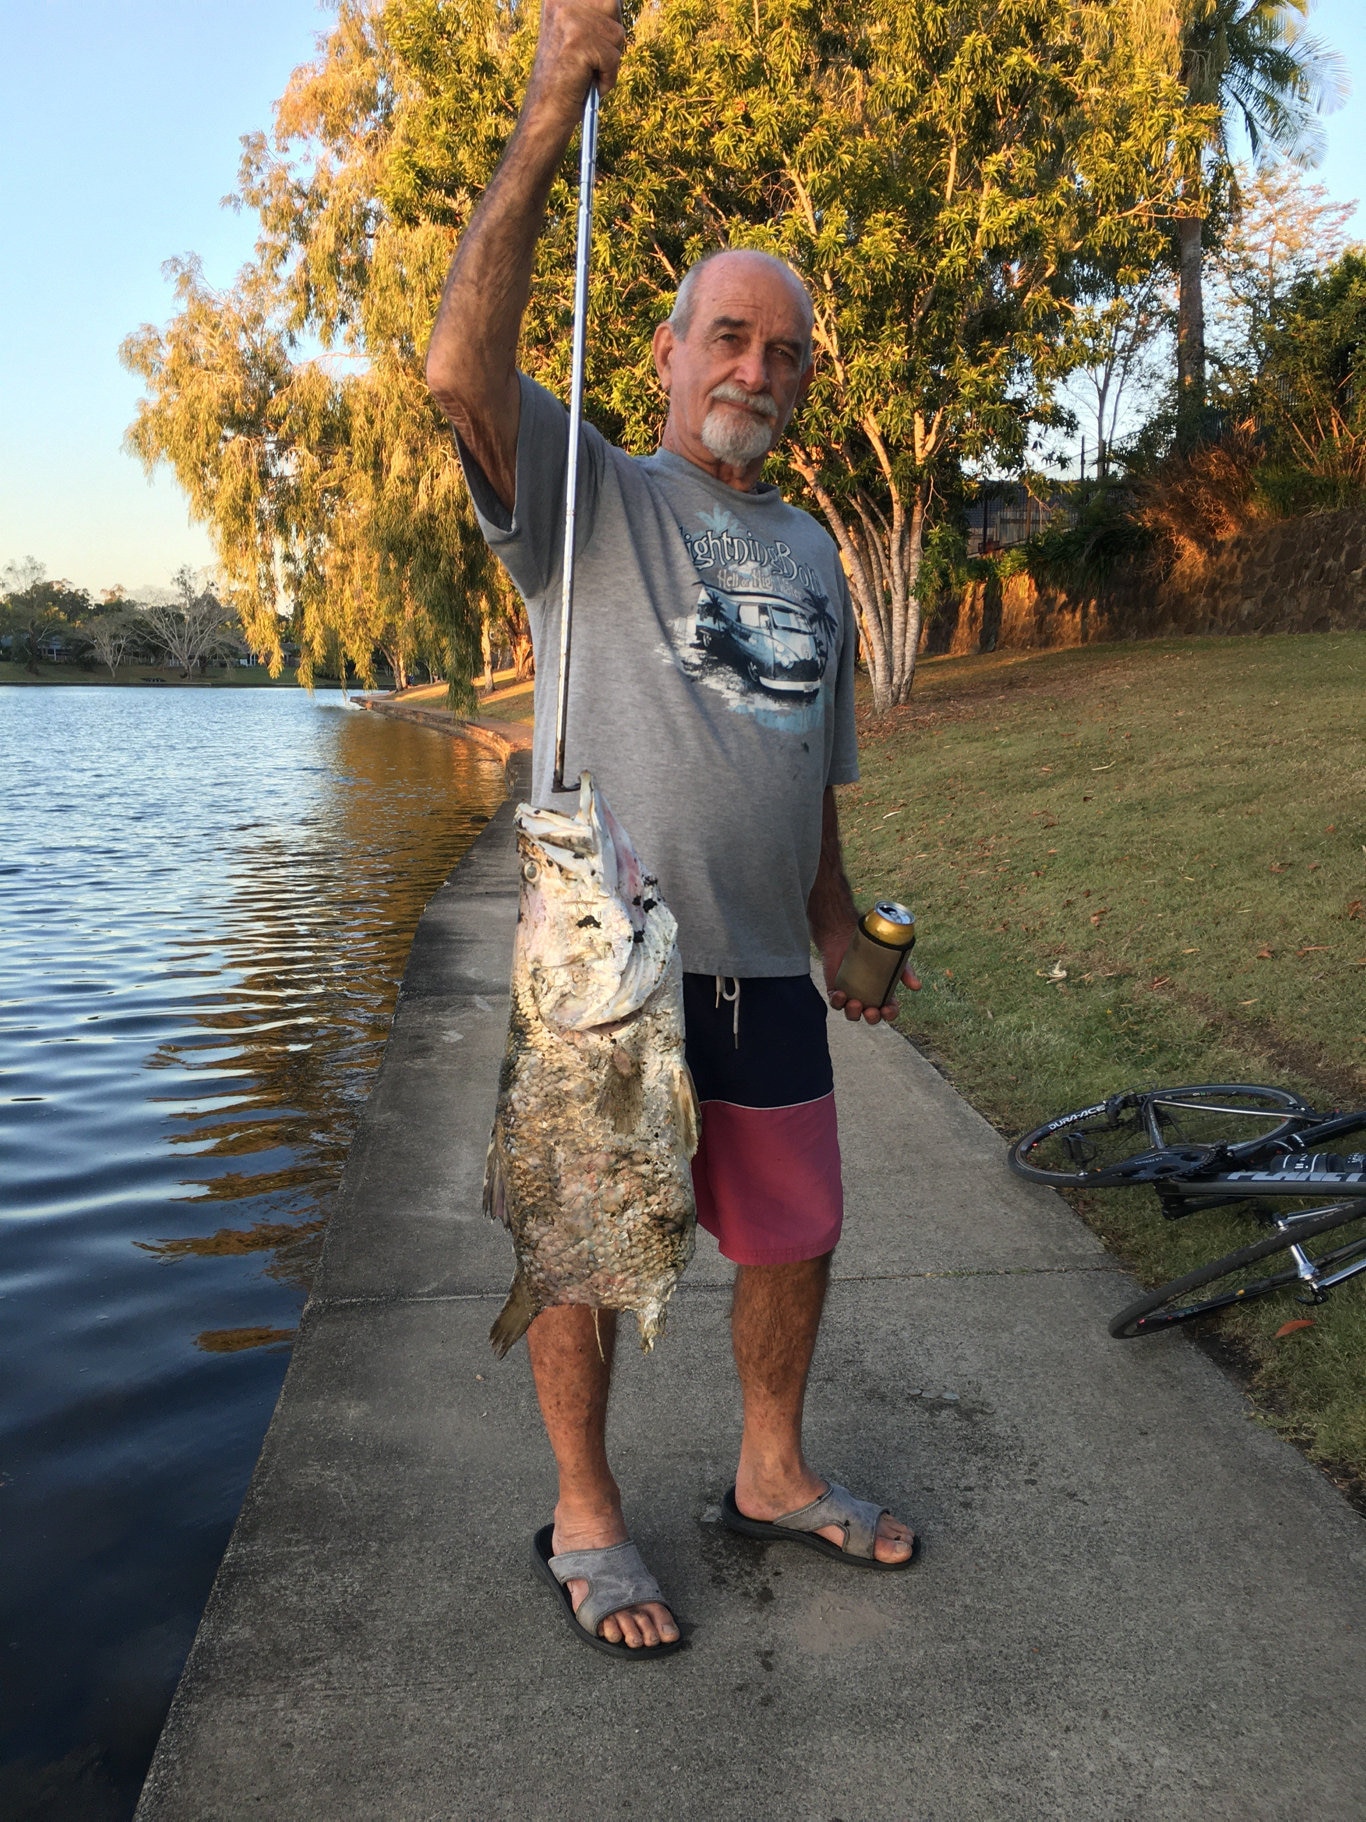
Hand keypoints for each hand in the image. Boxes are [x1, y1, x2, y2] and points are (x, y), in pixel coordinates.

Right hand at [527, 0, 625, 124]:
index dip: (605, 18)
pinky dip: (608, 78)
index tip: (591, 38)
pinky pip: (614, 57)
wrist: (546, 110)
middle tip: (588, 58)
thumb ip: (594, 12)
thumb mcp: (578, 32)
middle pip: (613, 5)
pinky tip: (587, 83)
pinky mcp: (578, 42)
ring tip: (586, 70)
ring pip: (617, 33)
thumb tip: (614, 2)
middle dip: (610, 37)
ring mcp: (569, 18)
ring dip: (609, 58)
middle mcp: (560, 0)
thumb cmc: (566, 76)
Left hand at [819, 930, 920, 1024]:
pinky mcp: (835, 990)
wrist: (848, 934)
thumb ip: (906, 972)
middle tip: (871, 1011)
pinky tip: (840, 994)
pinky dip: (837, 1002)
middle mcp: (867, 999)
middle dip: (872, 1018)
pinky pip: (835, 1003)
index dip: (889, 1014)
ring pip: (852, 1014)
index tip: (888, 1009)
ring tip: (854, 1003)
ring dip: (853, 1013)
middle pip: (871, 1017)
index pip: (888, 1011)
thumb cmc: (874, 948)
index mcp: (883, 995)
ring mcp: (850, 996)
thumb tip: (917, 986)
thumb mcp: (894, 959)